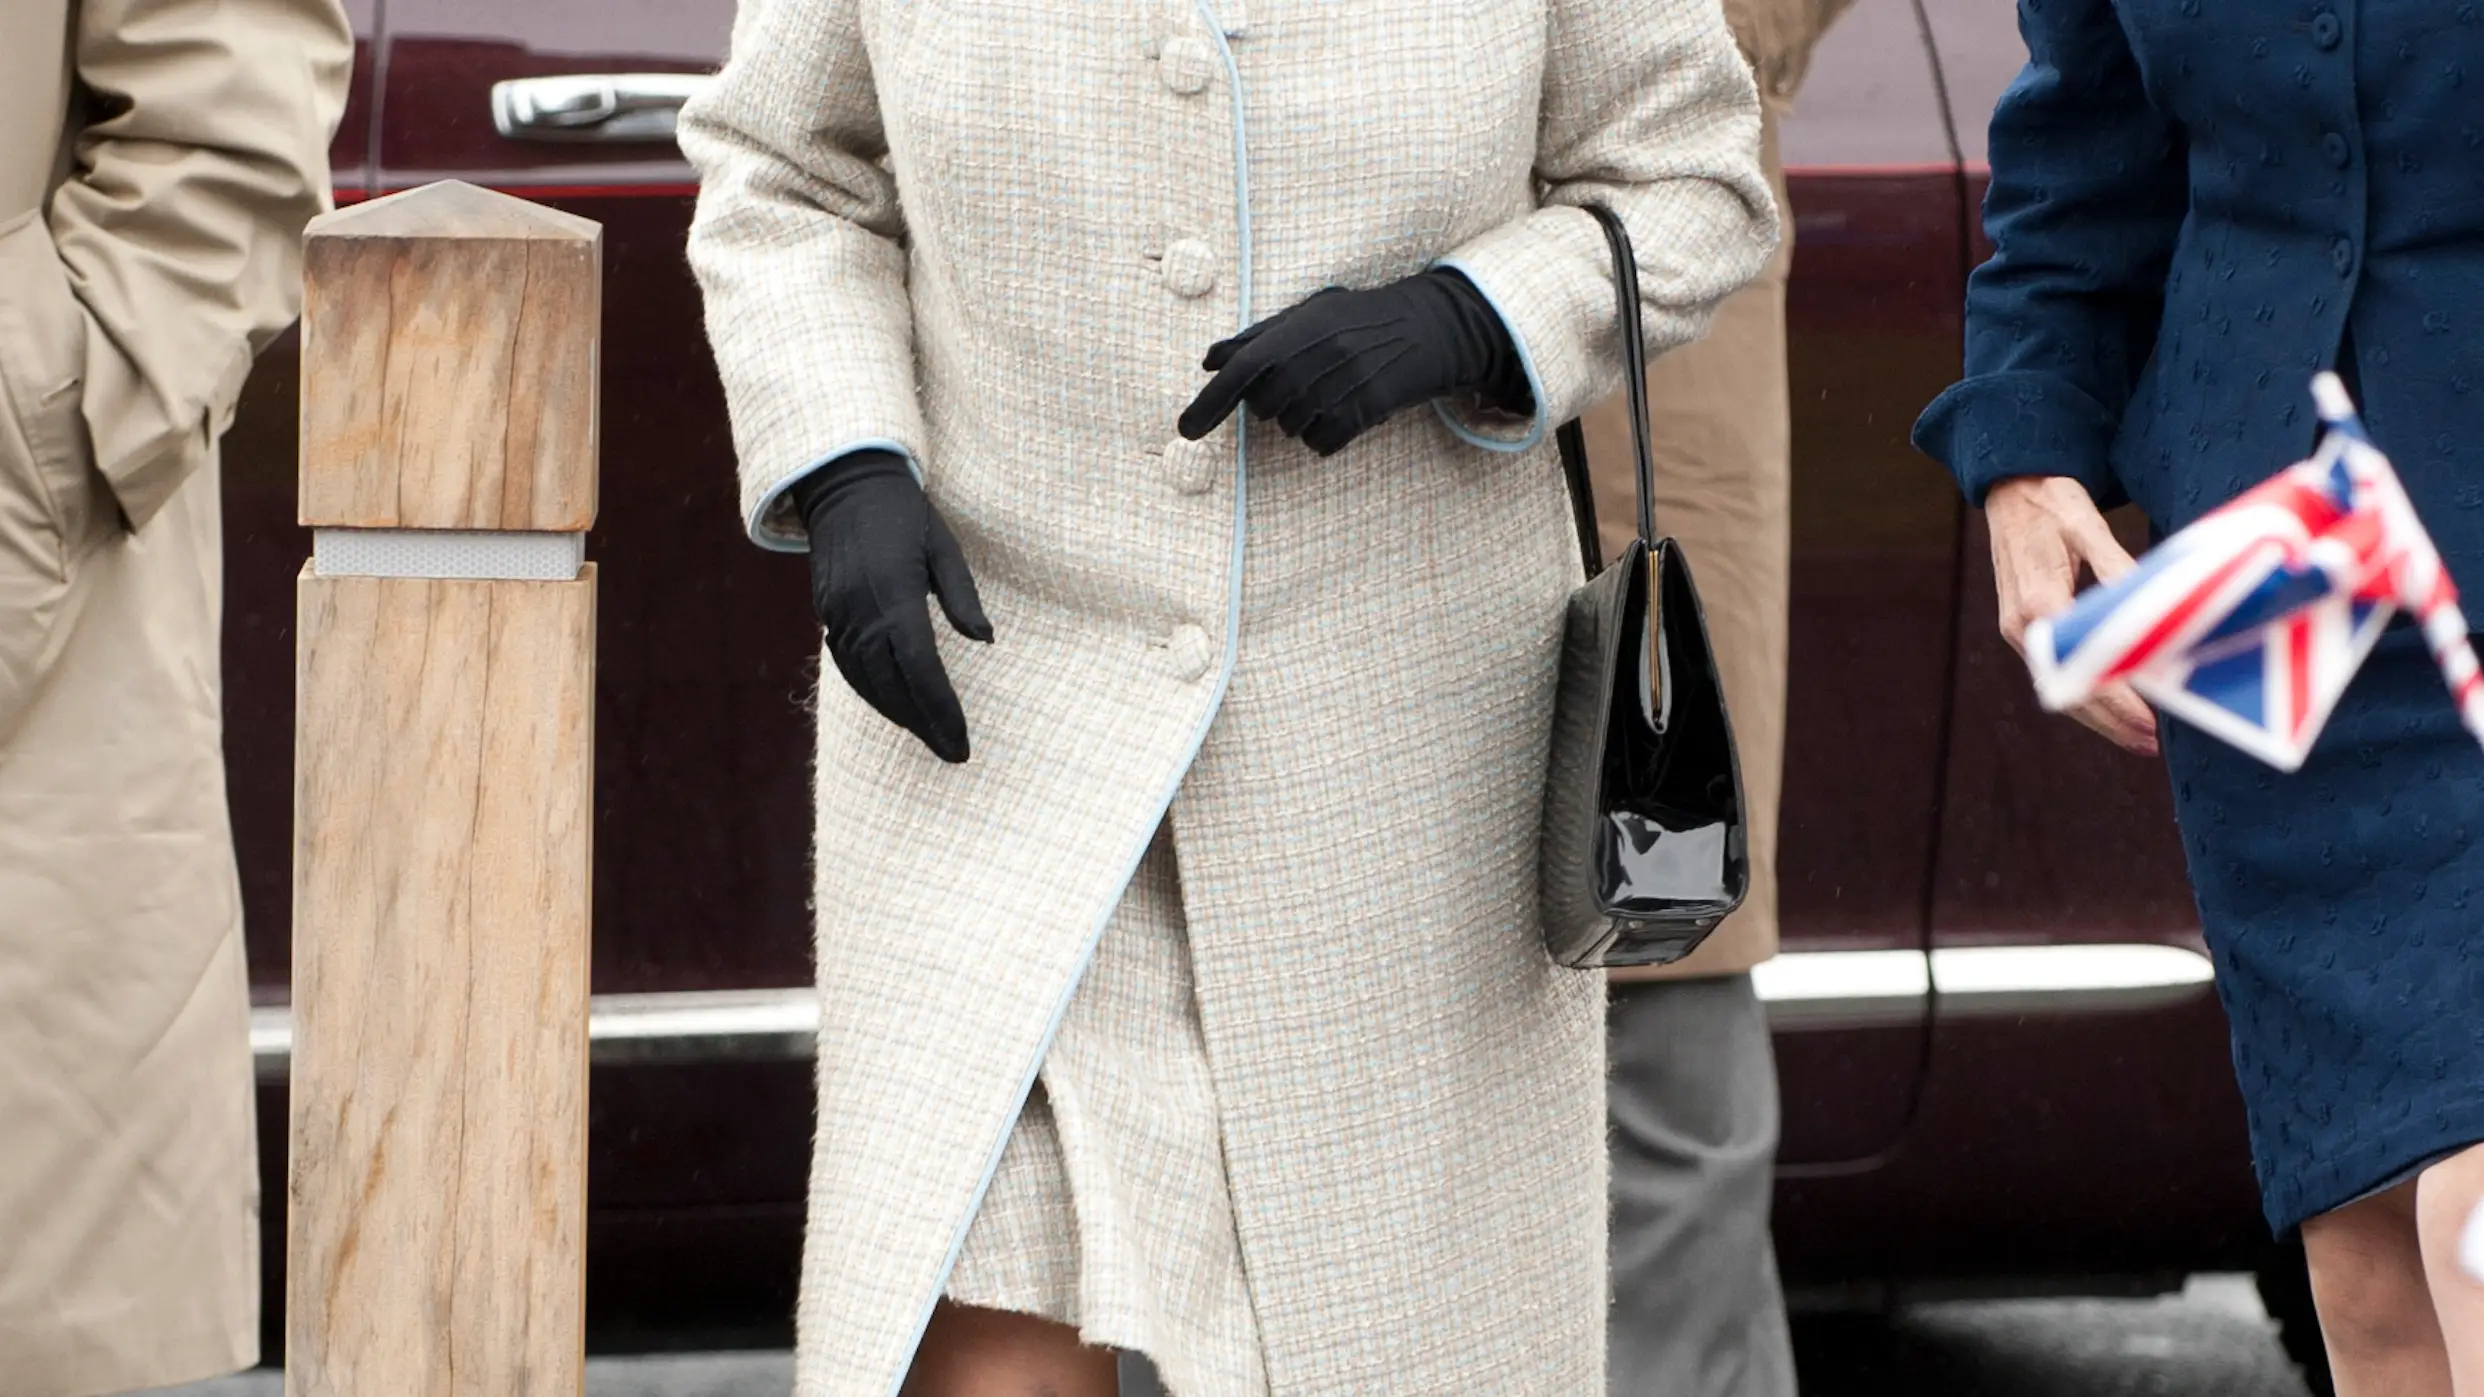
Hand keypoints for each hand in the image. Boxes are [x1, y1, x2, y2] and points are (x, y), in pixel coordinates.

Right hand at [790, 450, 991, 763]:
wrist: (845, 484)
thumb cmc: (906, 514)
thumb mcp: (943, 546)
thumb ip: (962, 595)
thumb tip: (986, 640)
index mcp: (895, 595)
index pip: (920, 668)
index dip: (941, 709)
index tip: (962, 740)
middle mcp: (861, 612)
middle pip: (893, 685)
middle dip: (925, 723)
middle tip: (955, 753)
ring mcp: (839, 615)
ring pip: (868, 681)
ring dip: (900, 714)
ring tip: (932, 737)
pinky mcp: (828, 614)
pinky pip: (849, 666)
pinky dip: (874, 692)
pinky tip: (897, 707)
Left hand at [1177, 269, 1528, 455]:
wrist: (1429, 327)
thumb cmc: (1361, 319)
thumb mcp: (1311, 314)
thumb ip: (1257, 337)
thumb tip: (1208, 359)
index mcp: (1298, 327)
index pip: (1240, 369)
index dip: (1208, 403)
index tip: (1185, 431)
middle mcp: (1318, 354)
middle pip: (1264, 408)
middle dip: (1276, 404)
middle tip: (1309, 382)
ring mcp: (1344, 383)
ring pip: (1293, 429)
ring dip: (1305, 420)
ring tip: (1334, 393)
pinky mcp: (1368, 409)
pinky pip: (1323, 444)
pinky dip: (1328, 438)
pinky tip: (1347, 414)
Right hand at [1985, 475, 2158, 756]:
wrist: (2009, 487)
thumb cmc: (2051, 500)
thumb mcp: (2087, 525)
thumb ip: (2115, 567)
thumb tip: (2147, 605)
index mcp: (2038, 603)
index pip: (2082, 667)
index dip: (2116, 701)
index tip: (2150, 722)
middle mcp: (2021, 626)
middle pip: (2066, 689)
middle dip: (2109, 721)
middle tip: (2151, 744)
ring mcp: (2017, 630)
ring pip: (2058, 684)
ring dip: (2096, 714)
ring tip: (2136, 736)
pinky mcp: (2021, 627)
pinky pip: (2053, 670)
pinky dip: (2080, 692)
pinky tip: (2108, 702)